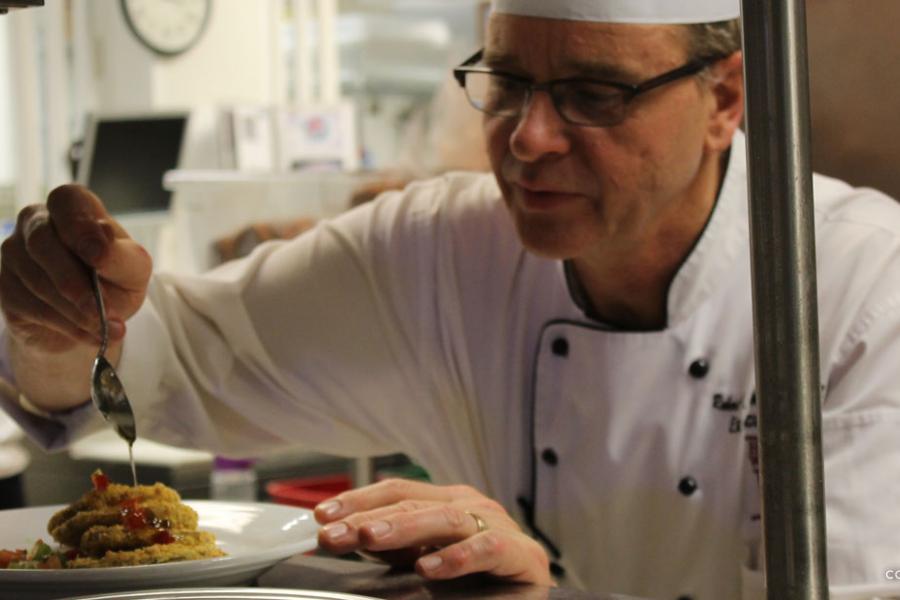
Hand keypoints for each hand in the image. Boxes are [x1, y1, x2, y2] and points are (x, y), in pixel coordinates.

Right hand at [0, 184, 151, 353]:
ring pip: (36, 279)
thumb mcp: (132, 269)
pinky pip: (30, 305)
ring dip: (75, 310)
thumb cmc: (116, 281)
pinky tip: (89, 334)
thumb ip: (120, 256)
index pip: (66, 200)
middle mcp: (36, 222)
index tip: (97, 256)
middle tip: (105, 310)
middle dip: (75, 281)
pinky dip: (65, 324)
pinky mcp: (5, 285)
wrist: (93, 317)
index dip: (78, 226)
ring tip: (107, 328)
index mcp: (73, 208)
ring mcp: (13, 252)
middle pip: (42, 241)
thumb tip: (101, 245)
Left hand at [314, 478, 553, 585]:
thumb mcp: (426, 557)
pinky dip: (456, 557)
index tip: (321, 515)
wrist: (532, 598)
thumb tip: (346, 536)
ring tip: (369, 537)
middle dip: (366, 517)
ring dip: (403, 527)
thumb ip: (393, 547)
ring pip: (445, 519)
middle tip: (332, 531)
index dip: (356, 500)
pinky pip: (487, 550)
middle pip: (412, 502)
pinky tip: (429, 566)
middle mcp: (469, 506)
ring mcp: (496, 526)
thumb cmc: (479, 578)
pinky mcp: (522, 555)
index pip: (395, 491)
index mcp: (445, 501)